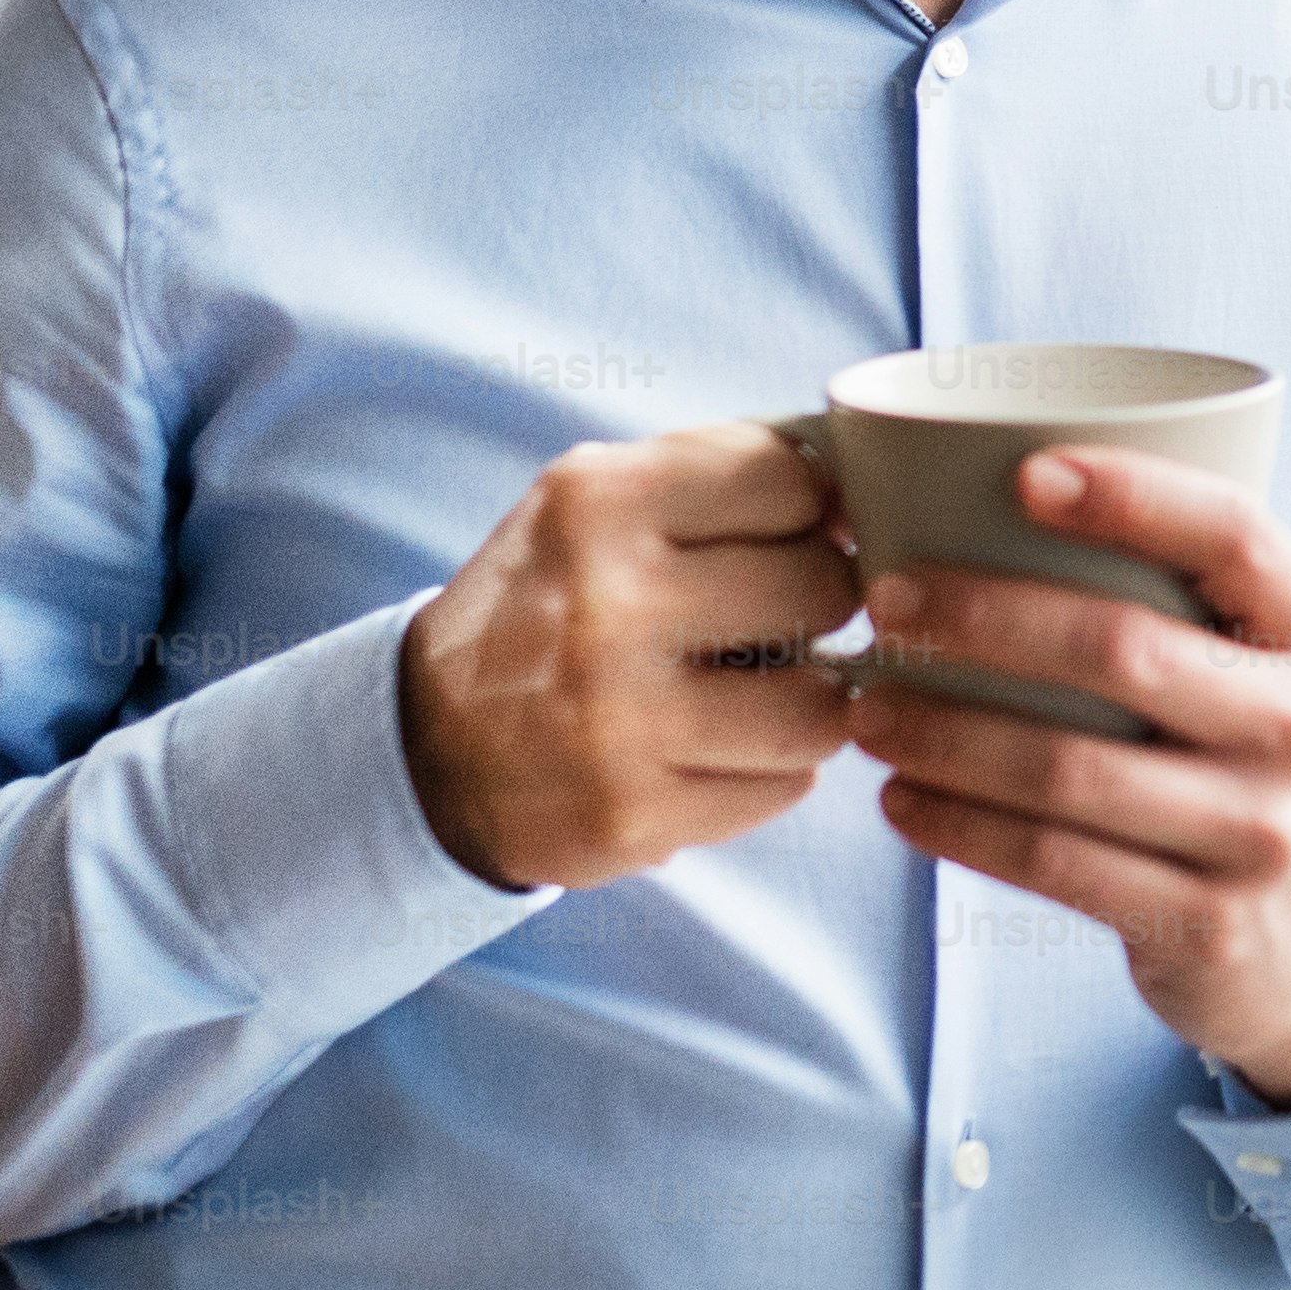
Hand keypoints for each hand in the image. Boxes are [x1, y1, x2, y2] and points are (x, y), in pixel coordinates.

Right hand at [401, 423, 860, 889]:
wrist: (428, 748)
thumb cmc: (549, 604)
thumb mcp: (597, 500)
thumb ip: (720, 474)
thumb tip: (862, 492)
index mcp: (599, 501)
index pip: (792, 478)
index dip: (812, 508)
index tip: (792, 531)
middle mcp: (607, 605)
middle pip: (822, 588)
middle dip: (819, 602)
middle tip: (783, 614)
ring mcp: (621, 720)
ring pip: (822, 705)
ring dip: (809, 698)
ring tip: (763, 687)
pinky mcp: (635, 816)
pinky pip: (784, 786)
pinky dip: (769, 768)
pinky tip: (718, 748)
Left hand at [847, 448, 1290, 1106]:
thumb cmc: (1253, 759)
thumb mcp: (1267, 667)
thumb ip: (1183, 594)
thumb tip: (986, 496)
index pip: (1234, 535)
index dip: (1133, 493)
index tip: (1023, 471)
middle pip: (1125, 649)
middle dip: (985, 616)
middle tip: (886, 600)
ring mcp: (1260, 836)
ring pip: (1067, 768)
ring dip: (945, 731)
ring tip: (868, 707)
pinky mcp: (1205, 926)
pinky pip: (1055, 863)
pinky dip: (960, 827)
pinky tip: (900, 800)